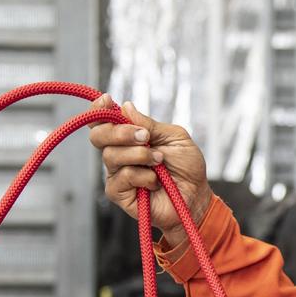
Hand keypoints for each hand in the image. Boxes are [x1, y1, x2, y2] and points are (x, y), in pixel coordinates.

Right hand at [88, 95, 212, 247]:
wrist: (196, 196)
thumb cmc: (187, 167)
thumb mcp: (175, 138)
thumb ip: (151, 124)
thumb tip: (126, 107)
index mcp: (128, 138)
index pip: (102, 121)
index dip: (99, 109)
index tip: (108, 100)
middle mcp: (118, 153)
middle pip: (98, 136)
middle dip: (121, 132)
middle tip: (145, 137)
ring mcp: (116, 174)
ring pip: (111, 156)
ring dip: (140, 155)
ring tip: (160, 161)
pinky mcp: (119, 194)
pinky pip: (122, 178)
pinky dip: (143, 176)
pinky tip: (156, 183)